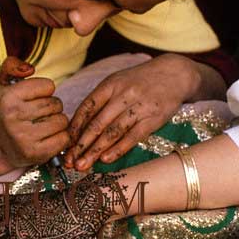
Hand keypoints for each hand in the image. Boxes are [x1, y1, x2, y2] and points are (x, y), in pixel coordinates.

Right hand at [0, 57, 69, 167]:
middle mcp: (14, 117)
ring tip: (43, 125)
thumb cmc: (4, 110)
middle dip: (52, 107)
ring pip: (62, 121)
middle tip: (38, 114)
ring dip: (57, 122)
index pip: (49, 86)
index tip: (33, 98)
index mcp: (8, 97)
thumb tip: (30, 69)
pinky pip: (64, 139)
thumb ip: (12, 66)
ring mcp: (24, 137)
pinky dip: (60, 137)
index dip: (44, 91)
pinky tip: (48, 137)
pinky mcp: (35, 153)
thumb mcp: (1, 84)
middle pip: (57, 104)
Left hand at [65, 54, 199, 170]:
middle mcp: (123, 95)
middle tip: (69, 161)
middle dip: (81, 144)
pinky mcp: (153, 119)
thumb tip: (78, 127)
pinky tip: (106, 159)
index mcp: (110, 84)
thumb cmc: (139, 81)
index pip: (86, 108)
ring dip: (96, 150)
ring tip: (83, 165)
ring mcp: (139, 107)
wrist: (175, 73)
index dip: (74, 128)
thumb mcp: (117, 83)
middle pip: (97, 123)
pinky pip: (133, 137)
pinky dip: (118, 149)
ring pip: (112, 132)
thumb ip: (99, 102)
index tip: (63, 144)